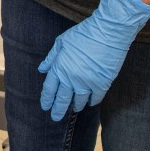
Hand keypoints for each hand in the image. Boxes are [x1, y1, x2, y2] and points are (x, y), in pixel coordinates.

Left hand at [38, 0, 149, 120]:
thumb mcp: (61, 42)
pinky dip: (92, 102)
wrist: (107, 32)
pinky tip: (89, 104)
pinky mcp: (102, 84)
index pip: (50, 88)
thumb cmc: (83, 34)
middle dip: (58, 110)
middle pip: (62, 99)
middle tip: (55, 118)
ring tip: (74, 110)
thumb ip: (51, 57)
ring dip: (76, 106)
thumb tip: (42, 69)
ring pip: (79, 101)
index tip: (45, 107)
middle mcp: (71, 78)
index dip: (47, 99)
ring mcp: (87, 82)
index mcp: (59, 67)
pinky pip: (96, 98)